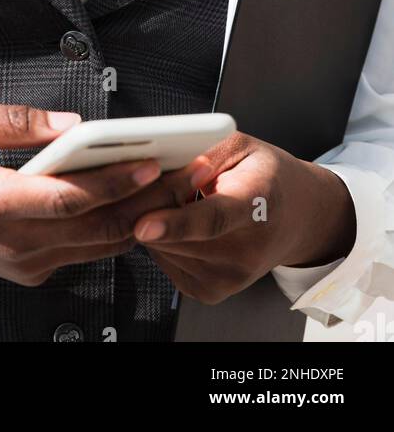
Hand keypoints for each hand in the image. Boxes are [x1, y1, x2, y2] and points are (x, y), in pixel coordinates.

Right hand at [0, 99, 212, 286]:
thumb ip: (16, 119)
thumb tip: (72, 122)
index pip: (68, 199)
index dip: (113, 182)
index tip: (148, 162)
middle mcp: (11, 242)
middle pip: (95, 227)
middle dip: (144, 200)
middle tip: (182, 172)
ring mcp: (21, 263)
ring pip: (95, 245)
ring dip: (137, 216)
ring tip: (172, 185)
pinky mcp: (27, 270)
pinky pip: (81, 250)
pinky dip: (111, 228)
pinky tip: (135, 201)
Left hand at [124, 131, 356, 303]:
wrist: (296, 218)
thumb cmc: (266, 177)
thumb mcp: (242, 147)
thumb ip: (202, 154)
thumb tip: (162, 169)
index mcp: (257, 203)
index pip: (212, 219)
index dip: (175, 223)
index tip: (144, 224)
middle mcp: (245, 251)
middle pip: (176, 236)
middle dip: (151, 206)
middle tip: (164, 183)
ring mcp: (229, 277)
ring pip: (161, 248)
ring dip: (157, 222)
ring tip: (185, 203)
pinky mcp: (210, 292)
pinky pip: (164, 260)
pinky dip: (164, 240)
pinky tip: (186, 224)